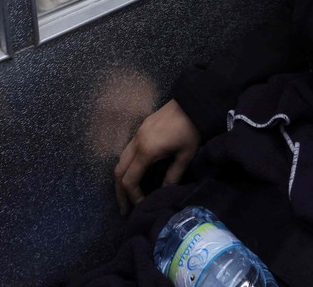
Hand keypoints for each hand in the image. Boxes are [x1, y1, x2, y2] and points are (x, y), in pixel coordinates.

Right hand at [114, 99, 201, 213]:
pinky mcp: (141, 128)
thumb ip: (173, 175)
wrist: (193, 102)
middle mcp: (137, 142)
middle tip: (125, 210)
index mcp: (147, 150)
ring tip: (128, 195)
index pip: (130, 180)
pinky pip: (127, 151)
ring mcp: (137, 133)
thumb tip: (163, 193)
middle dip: (120, 192)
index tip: (140, 207)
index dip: (133, 197)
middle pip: (119, 171)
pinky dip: (127, 166)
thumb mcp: (185, 155)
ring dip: (122, 179)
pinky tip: (136, 174)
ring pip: (121, 160)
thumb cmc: (191, 129)